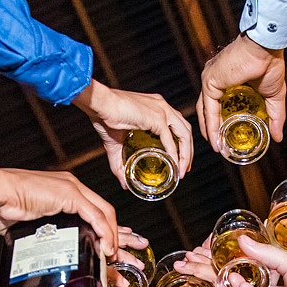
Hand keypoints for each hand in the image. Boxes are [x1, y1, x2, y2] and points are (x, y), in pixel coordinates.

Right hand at [0, 168, 118, 257]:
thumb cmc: (3, 208)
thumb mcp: (28, 228)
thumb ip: (41, 237)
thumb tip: (43, 256)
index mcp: (65, 194)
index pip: (95, 214)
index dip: (108, 232)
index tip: (117, 247)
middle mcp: (72, 190)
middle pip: (106, 216)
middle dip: (123, 236)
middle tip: (139, 248)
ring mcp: (72, 190)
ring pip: (105, 218)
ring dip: (117, 241)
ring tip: (128, 260)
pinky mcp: (69, 194)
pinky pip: (96, 217)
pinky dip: (104, 234)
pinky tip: (109, 250)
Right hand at [72, 80, 192, 187]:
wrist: (98, 103)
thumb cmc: (104, 116)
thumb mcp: (115, 144)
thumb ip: (120, 164)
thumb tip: (124, 183)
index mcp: (156, 106)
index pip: (177, 124)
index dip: (182, 142)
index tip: (181, 160)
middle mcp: (162, 106)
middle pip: (185, 129)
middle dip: (188, 150)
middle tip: (185, 169)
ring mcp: (161, 110)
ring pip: (184, 133)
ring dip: (186, 153)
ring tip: (182, 170)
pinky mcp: (156, 117)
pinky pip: (170, 139)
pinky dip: (174, 153)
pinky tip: (174, 164)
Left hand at [197, 34, 285, 154]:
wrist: (266, 48)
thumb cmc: (270, 63)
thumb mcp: (273, 97)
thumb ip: (274, 117)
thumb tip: (278, 137)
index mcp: (226, 80)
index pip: (217, 104)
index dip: (219, 123)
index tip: (225, 138)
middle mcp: (214, 78)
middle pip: (207, 109)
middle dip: (211, 129)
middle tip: (219, 146)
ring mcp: (210, 79)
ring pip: (204, 110)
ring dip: (209, 130)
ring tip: (217, 146)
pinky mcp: (210, 81)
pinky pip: (208, 108)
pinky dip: (211, 125)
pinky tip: (215, 138)